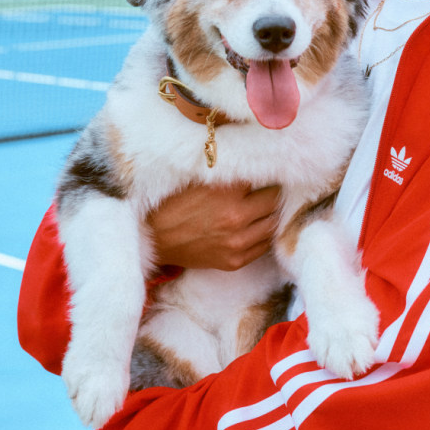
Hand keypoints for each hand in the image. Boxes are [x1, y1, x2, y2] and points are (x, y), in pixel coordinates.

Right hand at [147, 181, 280, 270]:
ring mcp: (238, 243)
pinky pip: (264, 246)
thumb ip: (229, 175)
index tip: (267, 174)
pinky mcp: (235, 261)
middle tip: (270, 189)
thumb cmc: (173, 205)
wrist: (154, 239)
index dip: (265, 176)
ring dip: (272, 215)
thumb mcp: (200, 180)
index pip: (265, 179)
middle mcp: (237, 218)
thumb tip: (254, 168)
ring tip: (266, 208)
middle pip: (274, 202)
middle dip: (273, 194)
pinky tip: (259, 226)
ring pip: (273, 224)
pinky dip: (265, 235)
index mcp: (229, 193)